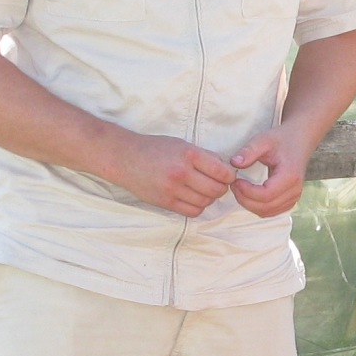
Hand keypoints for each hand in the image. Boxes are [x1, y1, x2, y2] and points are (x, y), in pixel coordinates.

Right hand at [110, 133, 236, 215]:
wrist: (126, 158)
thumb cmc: (155, 149)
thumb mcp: (181, 144)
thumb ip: (203, 156)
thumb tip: (225, 169)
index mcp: (189, 154)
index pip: (222, 172)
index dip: (229, 176)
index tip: (227, 176)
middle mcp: (181, 172)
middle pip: (216, 190)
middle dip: (221, 188)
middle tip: (217, 184)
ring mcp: (173, 190)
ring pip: (205, 202)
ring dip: (209, 198)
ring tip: (203, 190)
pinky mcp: (165, 202)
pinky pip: (192, 211)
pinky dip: (197, 207)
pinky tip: (193, 198)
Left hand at [228, 125, 310, 217]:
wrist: (300, 140)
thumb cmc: (282, 139)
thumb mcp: (263, 140)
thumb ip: (249, 151)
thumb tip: (234, 163)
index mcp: (290, 176)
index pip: (265, 195)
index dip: (247, 192)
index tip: (235, 181)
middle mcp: (294, 190)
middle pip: (265, 207)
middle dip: (245, 199)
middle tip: (234, 186)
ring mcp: (294, 197)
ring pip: (267, 212)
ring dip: (250, 204)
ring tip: (240, 189)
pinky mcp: (290, 200)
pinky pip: (271, 211)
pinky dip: (257, 207)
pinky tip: (249, 194)